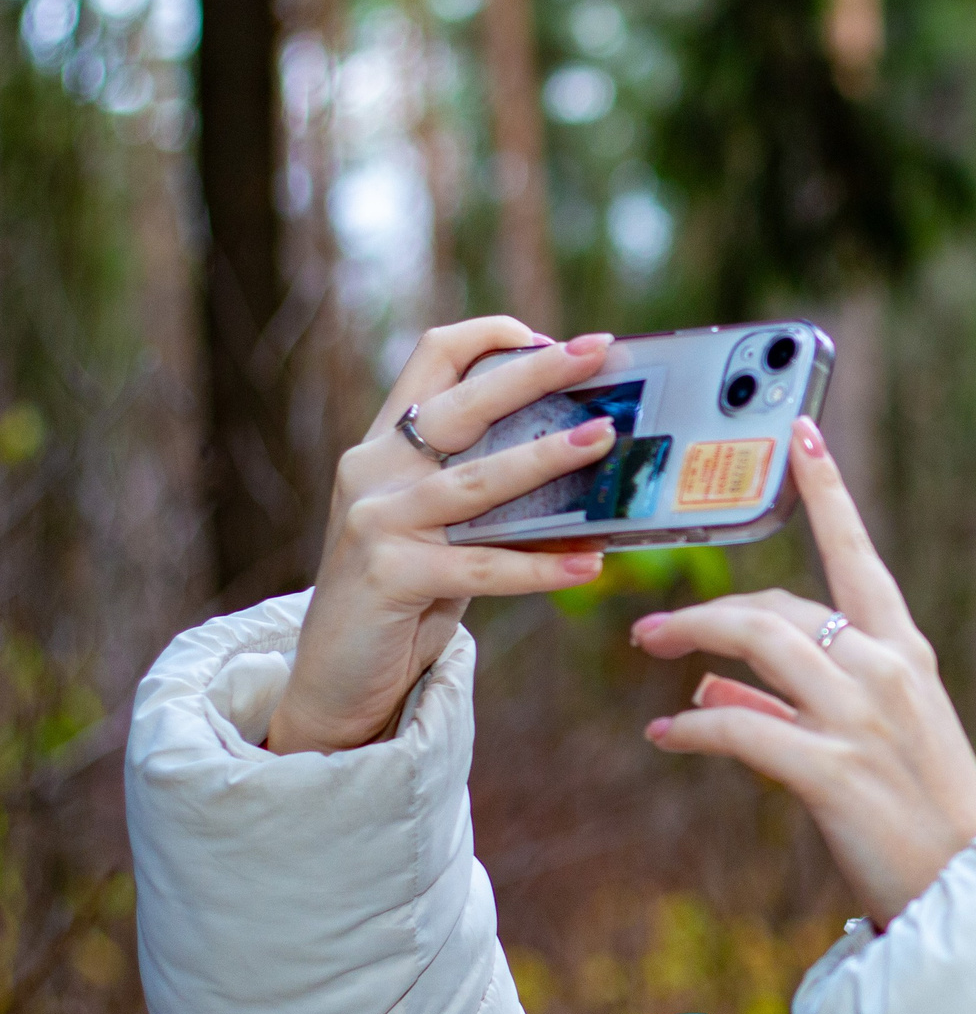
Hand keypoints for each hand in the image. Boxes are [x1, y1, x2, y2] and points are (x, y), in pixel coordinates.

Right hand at [265, 320, 620, 755]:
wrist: (333, 675)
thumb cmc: (403, 596)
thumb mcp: (441, 529)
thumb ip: (487, 493)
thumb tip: (582, 460)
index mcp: (386, 446)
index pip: (432, 360)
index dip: (491, 337)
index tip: (553, 339)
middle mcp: (374, 471)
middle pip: (462, 402)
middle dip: (534, 373)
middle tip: (596, 352)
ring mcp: (377, 520)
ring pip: (477, 480)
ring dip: (547, 458)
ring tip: (605, 440)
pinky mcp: (390, 575)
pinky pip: (483, 567)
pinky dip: (541, 568)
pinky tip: (590, 565)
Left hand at [630, 419, 975, 921]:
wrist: (970, 889)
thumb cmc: (920, 818)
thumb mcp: (872, 742)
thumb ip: (792, 704)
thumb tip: (711, 686)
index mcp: (906, 656)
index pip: (858, 558)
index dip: (829, 493)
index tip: (801, 435)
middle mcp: (885, 672)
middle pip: (779, 607)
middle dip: (709, 610)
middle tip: (653, 628)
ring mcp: (860, 719)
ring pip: (756, 645)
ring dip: (691, 638)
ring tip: (649, 646)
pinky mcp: (830, 772)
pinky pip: (738, 727)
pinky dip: (693, 726)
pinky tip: (666, 735)